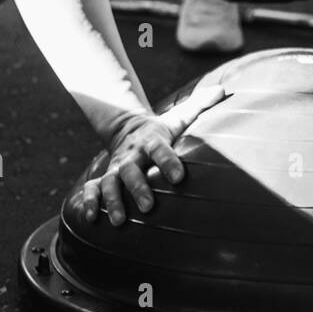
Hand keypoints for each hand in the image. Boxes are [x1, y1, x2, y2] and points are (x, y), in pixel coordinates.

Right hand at [85, 82, 226, 225]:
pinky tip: (91, 218)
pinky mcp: (104, 178)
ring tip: (119, 221)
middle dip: (139, 188)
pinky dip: (89, 202)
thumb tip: (223, 90)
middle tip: (149, 206)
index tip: (179, 177)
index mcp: (151, 141)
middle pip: (131, 171)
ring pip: (110, 184)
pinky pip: (92, 189)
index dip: (169, 162)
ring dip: (113, 201)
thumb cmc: (161, 131)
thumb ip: (199, 106)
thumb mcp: (178, 118)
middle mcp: (132, 156)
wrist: (128, 130)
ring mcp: (115, 168)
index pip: (160, 150)